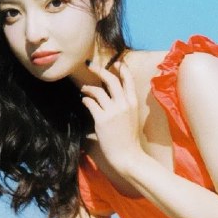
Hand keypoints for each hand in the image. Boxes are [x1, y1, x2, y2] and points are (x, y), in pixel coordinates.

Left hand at [80, 60, 142, 174]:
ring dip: (89, 87)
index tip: (116, 62)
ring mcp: (113, 111)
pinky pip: (91, 103)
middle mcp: (124, 104)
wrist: (128, 155)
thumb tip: (112, 97)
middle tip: (91, 66)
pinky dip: (86, 99)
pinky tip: (84, 100)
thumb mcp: (132, 118)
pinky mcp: (102, 119)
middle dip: (100, 70)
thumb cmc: (129, 139)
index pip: (128, 80)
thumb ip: (124, 105)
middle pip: (111, 80)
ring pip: (98, 91)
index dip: (122, 69)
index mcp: (133, 103)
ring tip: (84, 88)